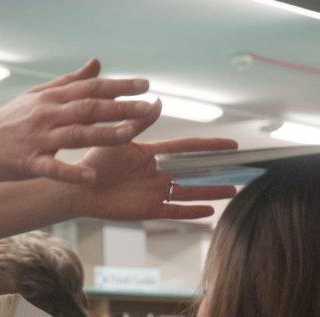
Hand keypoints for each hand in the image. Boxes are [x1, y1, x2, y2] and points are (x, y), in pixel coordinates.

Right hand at [0, 59, 159, 183]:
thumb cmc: (7, 120)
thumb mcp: (38, 95)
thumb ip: (70, 81)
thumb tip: (97, 64)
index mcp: (52, 98)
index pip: (91, 88)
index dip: (119, 86)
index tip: (145, 85)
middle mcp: (47, 114)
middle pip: (89, 108)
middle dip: (121, 107)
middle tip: (148, 108)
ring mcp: (38, 138)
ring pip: (76, 134)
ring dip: (104, 134)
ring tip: (130, 134)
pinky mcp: (28, 162)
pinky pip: (52, 167)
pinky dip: (72, 172)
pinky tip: (91, 176)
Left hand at [69, 135, 238, 220]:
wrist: (79, 187)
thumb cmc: (94, 161)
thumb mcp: (119, 139)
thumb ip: (138, 122)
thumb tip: (157, 101)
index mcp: (152, 155)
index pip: (187, 148)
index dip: (209, 146)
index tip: (231, 144)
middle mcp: (157, 174)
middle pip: (194, 173)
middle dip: (217, 173)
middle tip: (241, 172)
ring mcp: (154, 192)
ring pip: (189, 192)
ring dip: (210, 192)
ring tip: (232, 191)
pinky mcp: (148, 209)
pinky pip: (174, 212)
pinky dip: (192, 212)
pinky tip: (210, 212)